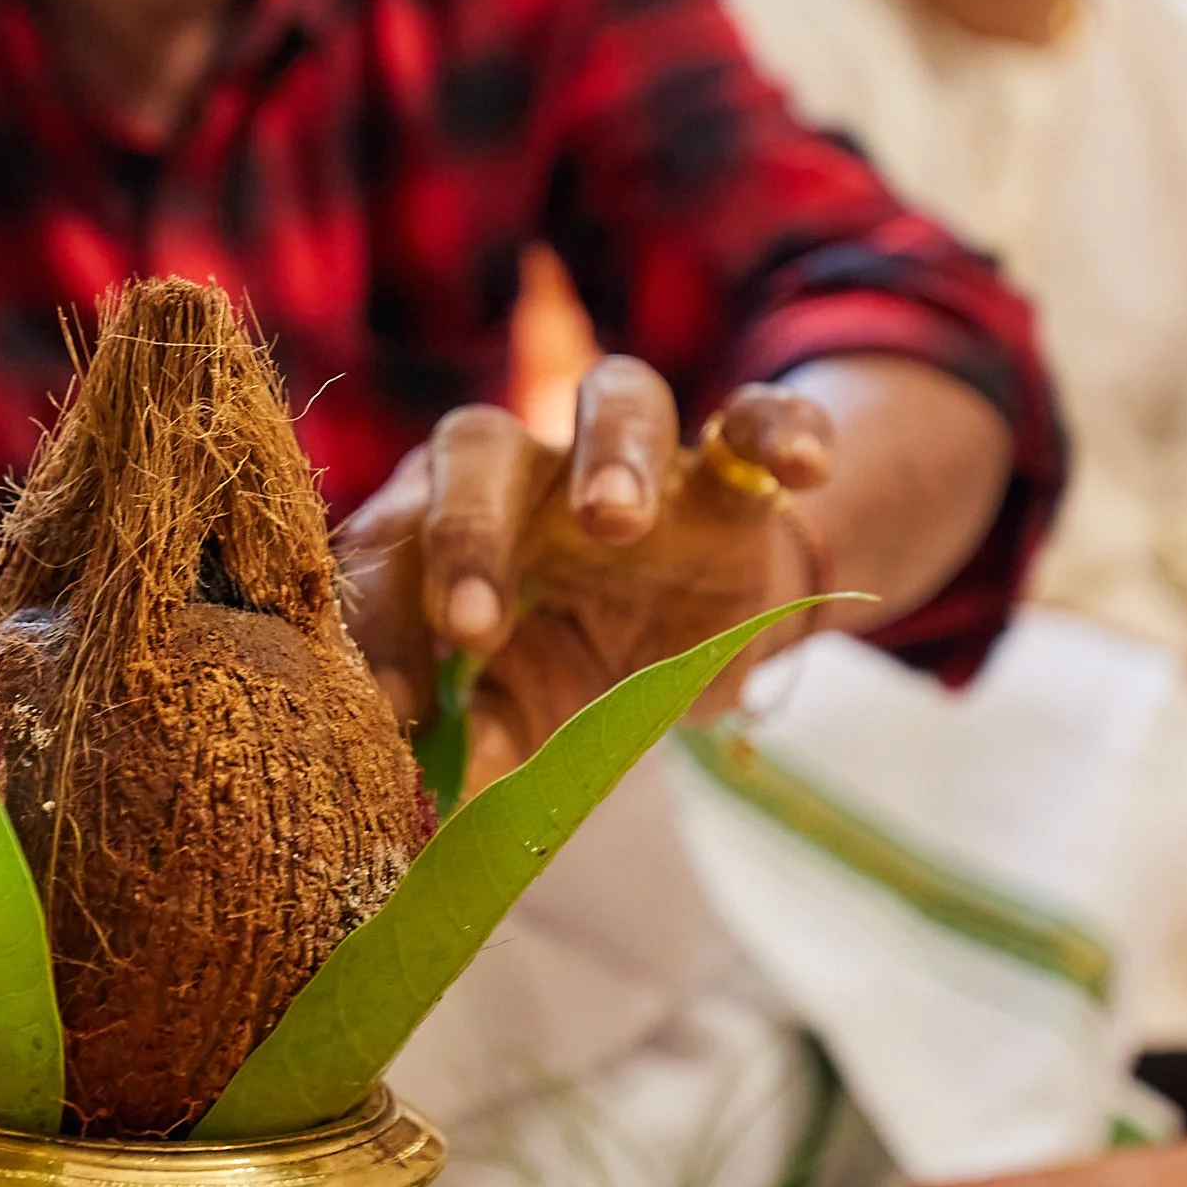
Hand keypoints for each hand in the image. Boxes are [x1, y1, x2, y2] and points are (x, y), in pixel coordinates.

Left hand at [337, 356, 833, 794]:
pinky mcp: (730, 477)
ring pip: (615, 399)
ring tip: (615, 520)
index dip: (383, 624)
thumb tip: (441, 787)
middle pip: (481, 446)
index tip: (393, 710)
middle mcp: (530, 473)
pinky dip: (782, 428)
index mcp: (449, 527)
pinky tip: (804, 466)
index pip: (396, 545)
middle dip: (469, 530)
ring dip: (612, 452)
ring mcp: (634, 463)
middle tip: (470, 626)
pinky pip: (758, 418)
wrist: (691, 639)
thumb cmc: (570, 664)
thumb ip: (484, 730)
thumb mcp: (524, 705)